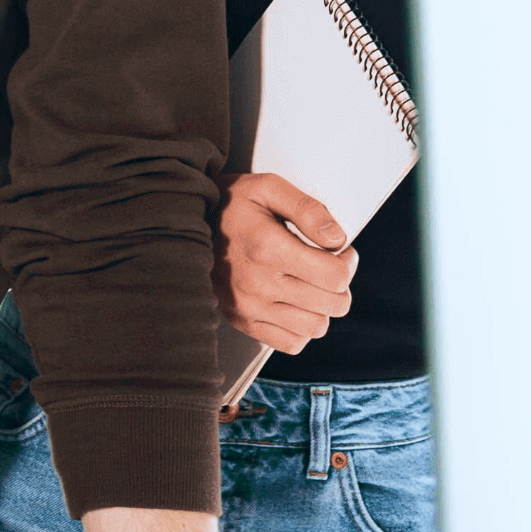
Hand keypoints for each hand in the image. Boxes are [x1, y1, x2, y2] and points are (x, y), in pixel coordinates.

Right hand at [213, 173, 356, 352]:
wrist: (182, 224)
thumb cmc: (229, 204)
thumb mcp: (267, 188)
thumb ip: (308, 209)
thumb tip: (338, 239)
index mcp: (267, 247)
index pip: (335, 275)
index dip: (348, 262)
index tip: (340, 252)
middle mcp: (258, 283)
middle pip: (333, 304)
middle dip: (341, 284)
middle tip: (329, 266)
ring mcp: (249, 307)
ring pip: (316, 327)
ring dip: (322, 308)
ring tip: (312, 286)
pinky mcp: (242, 321)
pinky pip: (292, 343)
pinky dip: (302, 329)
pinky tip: (295, 305)